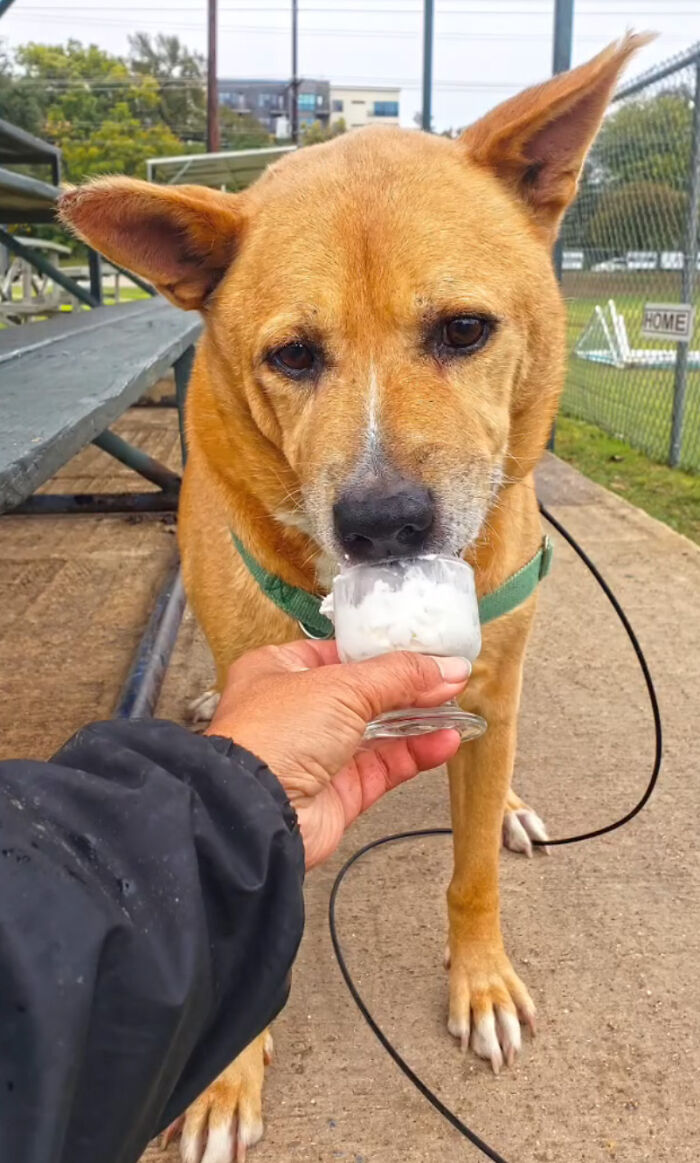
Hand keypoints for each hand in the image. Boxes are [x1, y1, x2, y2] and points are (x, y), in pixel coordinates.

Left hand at [207, 641, 469, 868]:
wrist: (258, 813)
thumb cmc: (274, 735)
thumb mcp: (343, 685)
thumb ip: (400, 675)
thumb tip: (447, 667)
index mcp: (280, 671)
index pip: (339, 653)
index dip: (381, 651)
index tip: (424, 649)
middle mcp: (296, 711)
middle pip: (364, 693)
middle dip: (409, 688)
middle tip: (450, 678)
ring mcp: (317, 753)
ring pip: (379, 732)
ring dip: (419, 721)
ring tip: (457, 708)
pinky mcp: (338, 792)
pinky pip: (385, 766)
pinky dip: (416, 753)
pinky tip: (445, 741)